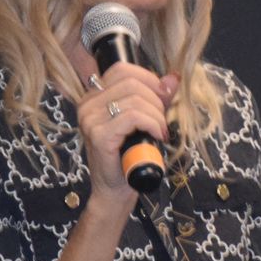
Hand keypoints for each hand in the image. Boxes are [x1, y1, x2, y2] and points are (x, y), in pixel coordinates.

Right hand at [77, 61, 177, 197]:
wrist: (114, 189)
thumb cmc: (126, 156)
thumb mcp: (142, 120)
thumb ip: (155, 97)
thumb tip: (173, 78)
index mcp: (93, 97)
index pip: (122, 70)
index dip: (149, 79)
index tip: (163, 97)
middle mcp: (87, 105)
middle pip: (131, 82)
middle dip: (156, 100)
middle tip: (162, 121)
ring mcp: (90, 120)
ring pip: (135, 100)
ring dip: (157, 116)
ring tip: (159, 132)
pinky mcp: (99, 135)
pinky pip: (134, 117)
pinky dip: (152, 124)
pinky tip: (157, 136)